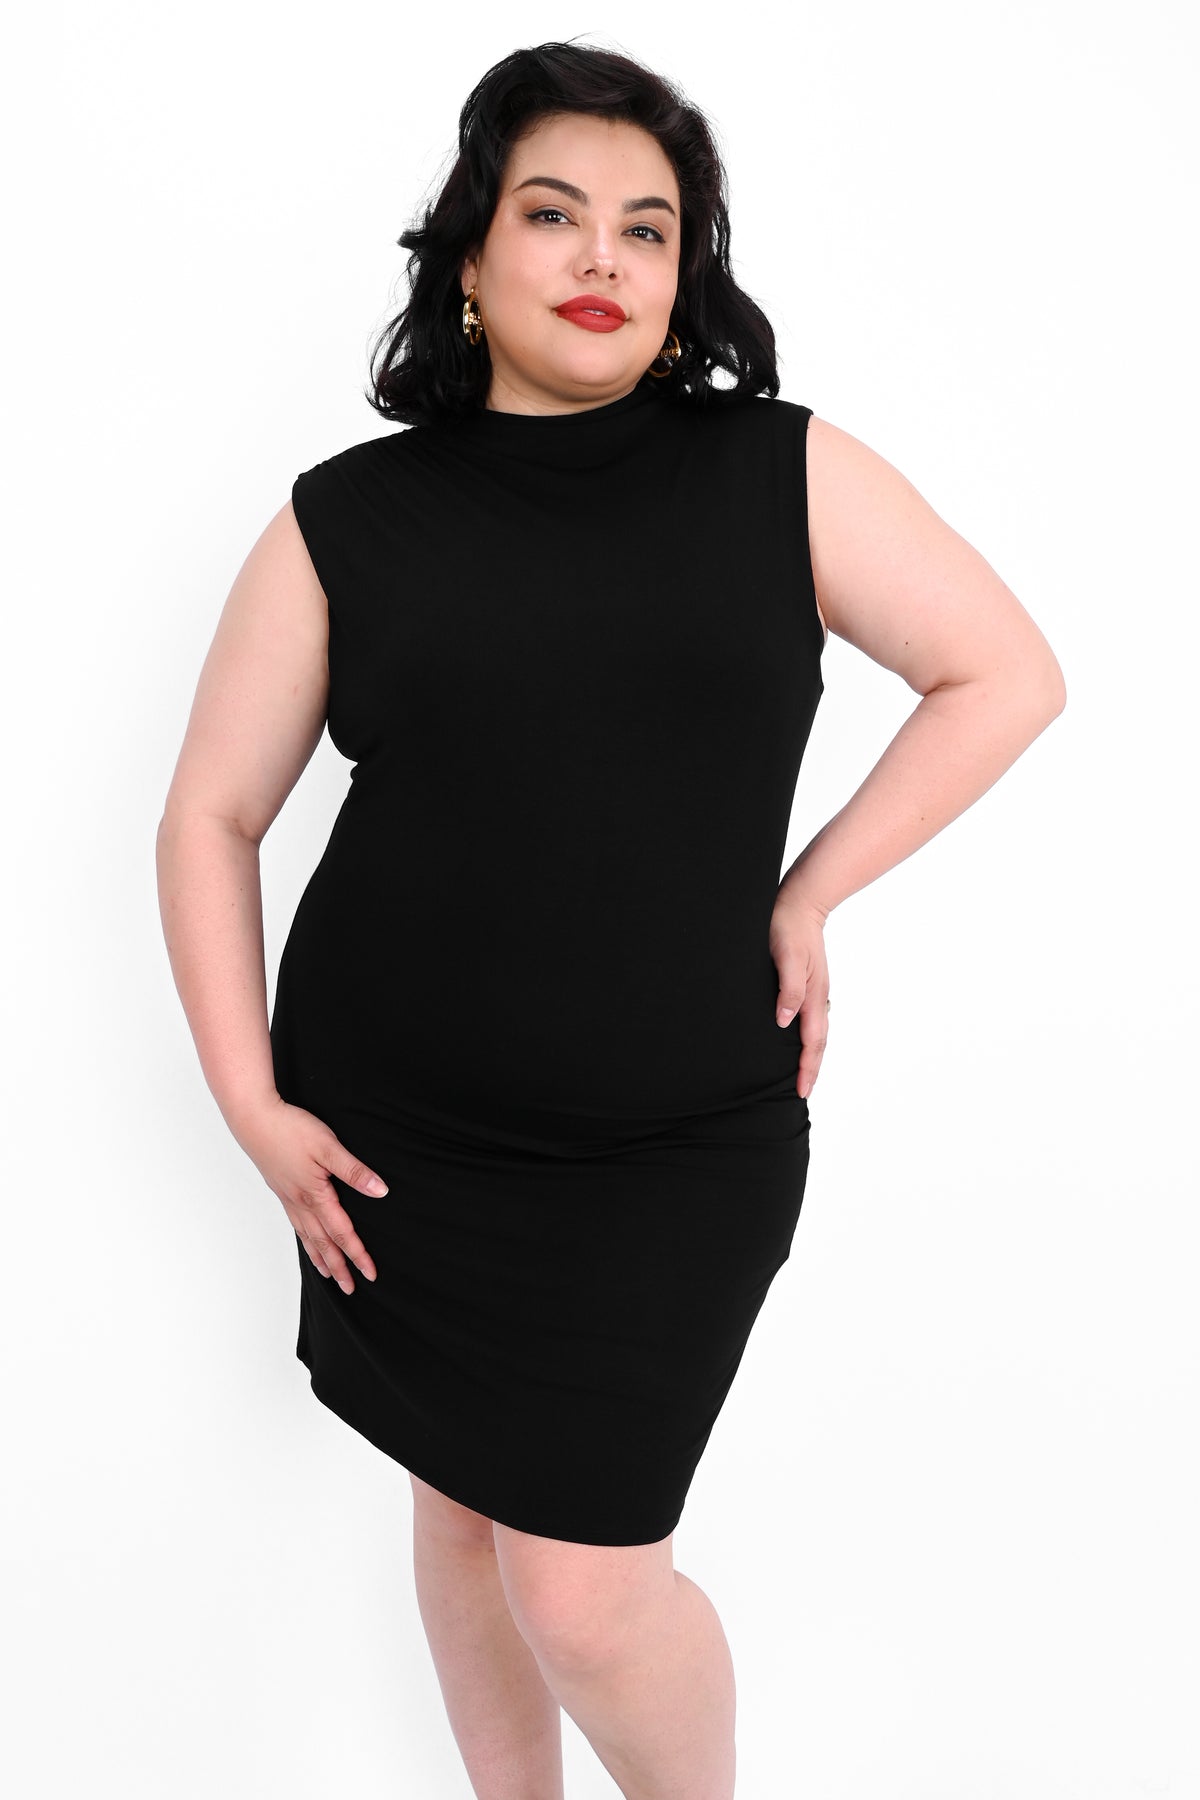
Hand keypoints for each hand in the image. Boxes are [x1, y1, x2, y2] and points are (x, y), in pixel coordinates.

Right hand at [231, 1095, 387, 1293]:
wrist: (254, 1119)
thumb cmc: (291, 1129)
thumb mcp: (329, 1146)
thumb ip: (354, 1171)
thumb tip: (380, 1191)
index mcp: (315, 1196)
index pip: (342, 1233)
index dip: (358, 1254)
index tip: (371, 1273)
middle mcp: (300, 1203)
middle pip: (324, 1243)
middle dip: (340, 1267)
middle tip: (351, 1289)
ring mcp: (288, 1198)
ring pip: (308, 1237)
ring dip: (321, 1258)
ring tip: (330, 1276)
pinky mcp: (281, 1190)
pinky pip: (296, 1224)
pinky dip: (305, 1241)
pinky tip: (307, 1241)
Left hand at [768, 886, 830, 1099]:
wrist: (800, 901)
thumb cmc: (788, 927)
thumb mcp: (786, 956)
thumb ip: (788, 988)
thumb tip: (784, 1021)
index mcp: (814, 995)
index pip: (812, 1042)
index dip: (807, 1067)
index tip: (801, 1090)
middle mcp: (818, 996)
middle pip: (818, 1041)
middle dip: (811, 1068)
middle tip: (803, 1091)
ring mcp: (816, 990)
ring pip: (816, 1030)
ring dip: (811, 1054)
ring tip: (803, 1072)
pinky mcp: (809, 982)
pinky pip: (811, 1017)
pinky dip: (807, 1035)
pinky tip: (797, 1036)